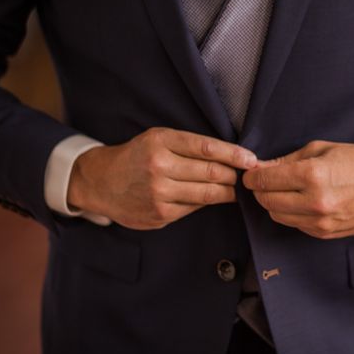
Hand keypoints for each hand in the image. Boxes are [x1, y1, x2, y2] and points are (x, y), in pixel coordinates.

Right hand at [67, 127, 256, 229]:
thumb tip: (231, 157)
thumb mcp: (158, 139)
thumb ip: (189, 145)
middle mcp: (159, 166)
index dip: (234, 154)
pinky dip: (207, 203)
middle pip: (212, 173)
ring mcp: (159, 193)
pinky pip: (194, 208)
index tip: (251, 159)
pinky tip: (212, 198)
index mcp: (161, 142)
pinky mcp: (160, 214)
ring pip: (207, 194)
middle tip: (246, 176)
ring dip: (227, 192)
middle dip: (234, 175)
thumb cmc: (137, 156)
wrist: (101, 182)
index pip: (207, 148)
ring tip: (235, 188)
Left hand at [242, 141, 353, 238]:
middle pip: (267, 201)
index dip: (252, 177)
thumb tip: (260, 168)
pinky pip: (295, 225)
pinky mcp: (325, 234)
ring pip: (278, 216)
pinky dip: (291, 214)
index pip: (265, 181)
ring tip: (283, 190)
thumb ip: (287, 160)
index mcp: (312, 176)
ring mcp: (320, 222)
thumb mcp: (321, 149)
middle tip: (264, 181)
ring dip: (274, 203)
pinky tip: (300, 201)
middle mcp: (314, 202)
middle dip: (260, 190)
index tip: (250, 174)